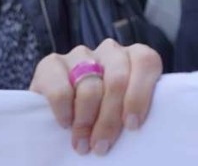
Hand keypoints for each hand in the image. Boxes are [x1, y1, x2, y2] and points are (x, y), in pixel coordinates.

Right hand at [30, 40, 161, 155]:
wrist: (63, 112)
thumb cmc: (104, 114)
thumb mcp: (124, 109)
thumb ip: (132, 108)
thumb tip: (134, 126)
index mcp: (135, 57)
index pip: (146, 62)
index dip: (140, 94)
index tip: (132, 125)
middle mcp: (110, 51)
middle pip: (117, 80)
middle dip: (110, 118)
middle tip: (102, 146)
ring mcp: (81, 55)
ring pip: (90, 87)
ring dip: (87, 121)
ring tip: (83, 144)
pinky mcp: (51, 64)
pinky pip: (61, 90)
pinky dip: (65, 111)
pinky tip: (66, 124)